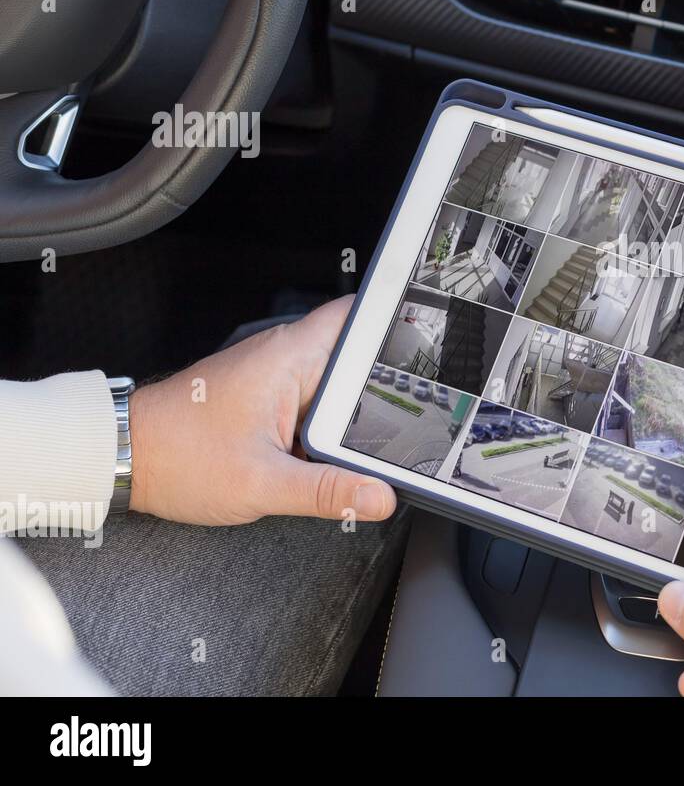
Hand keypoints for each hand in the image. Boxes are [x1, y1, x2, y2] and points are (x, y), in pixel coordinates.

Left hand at [128, 296, 396, 525]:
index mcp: (289, 358)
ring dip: (357, 406)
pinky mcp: (267, 396)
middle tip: (419, 409)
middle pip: (356, 353)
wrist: (122, 458)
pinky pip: (315, 400)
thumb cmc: (177, 457)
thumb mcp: (262, 483)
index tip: (432, 339)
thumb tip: (379, 496)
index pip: (357, 316)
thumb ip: (328, 491)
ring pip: (337, 381)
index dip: (397, 322)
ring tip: (383, 435)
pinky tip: (338, 449)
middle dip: (387, 379)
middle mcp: (284, 356)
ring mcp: (275, 375)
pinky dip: (331, 421)